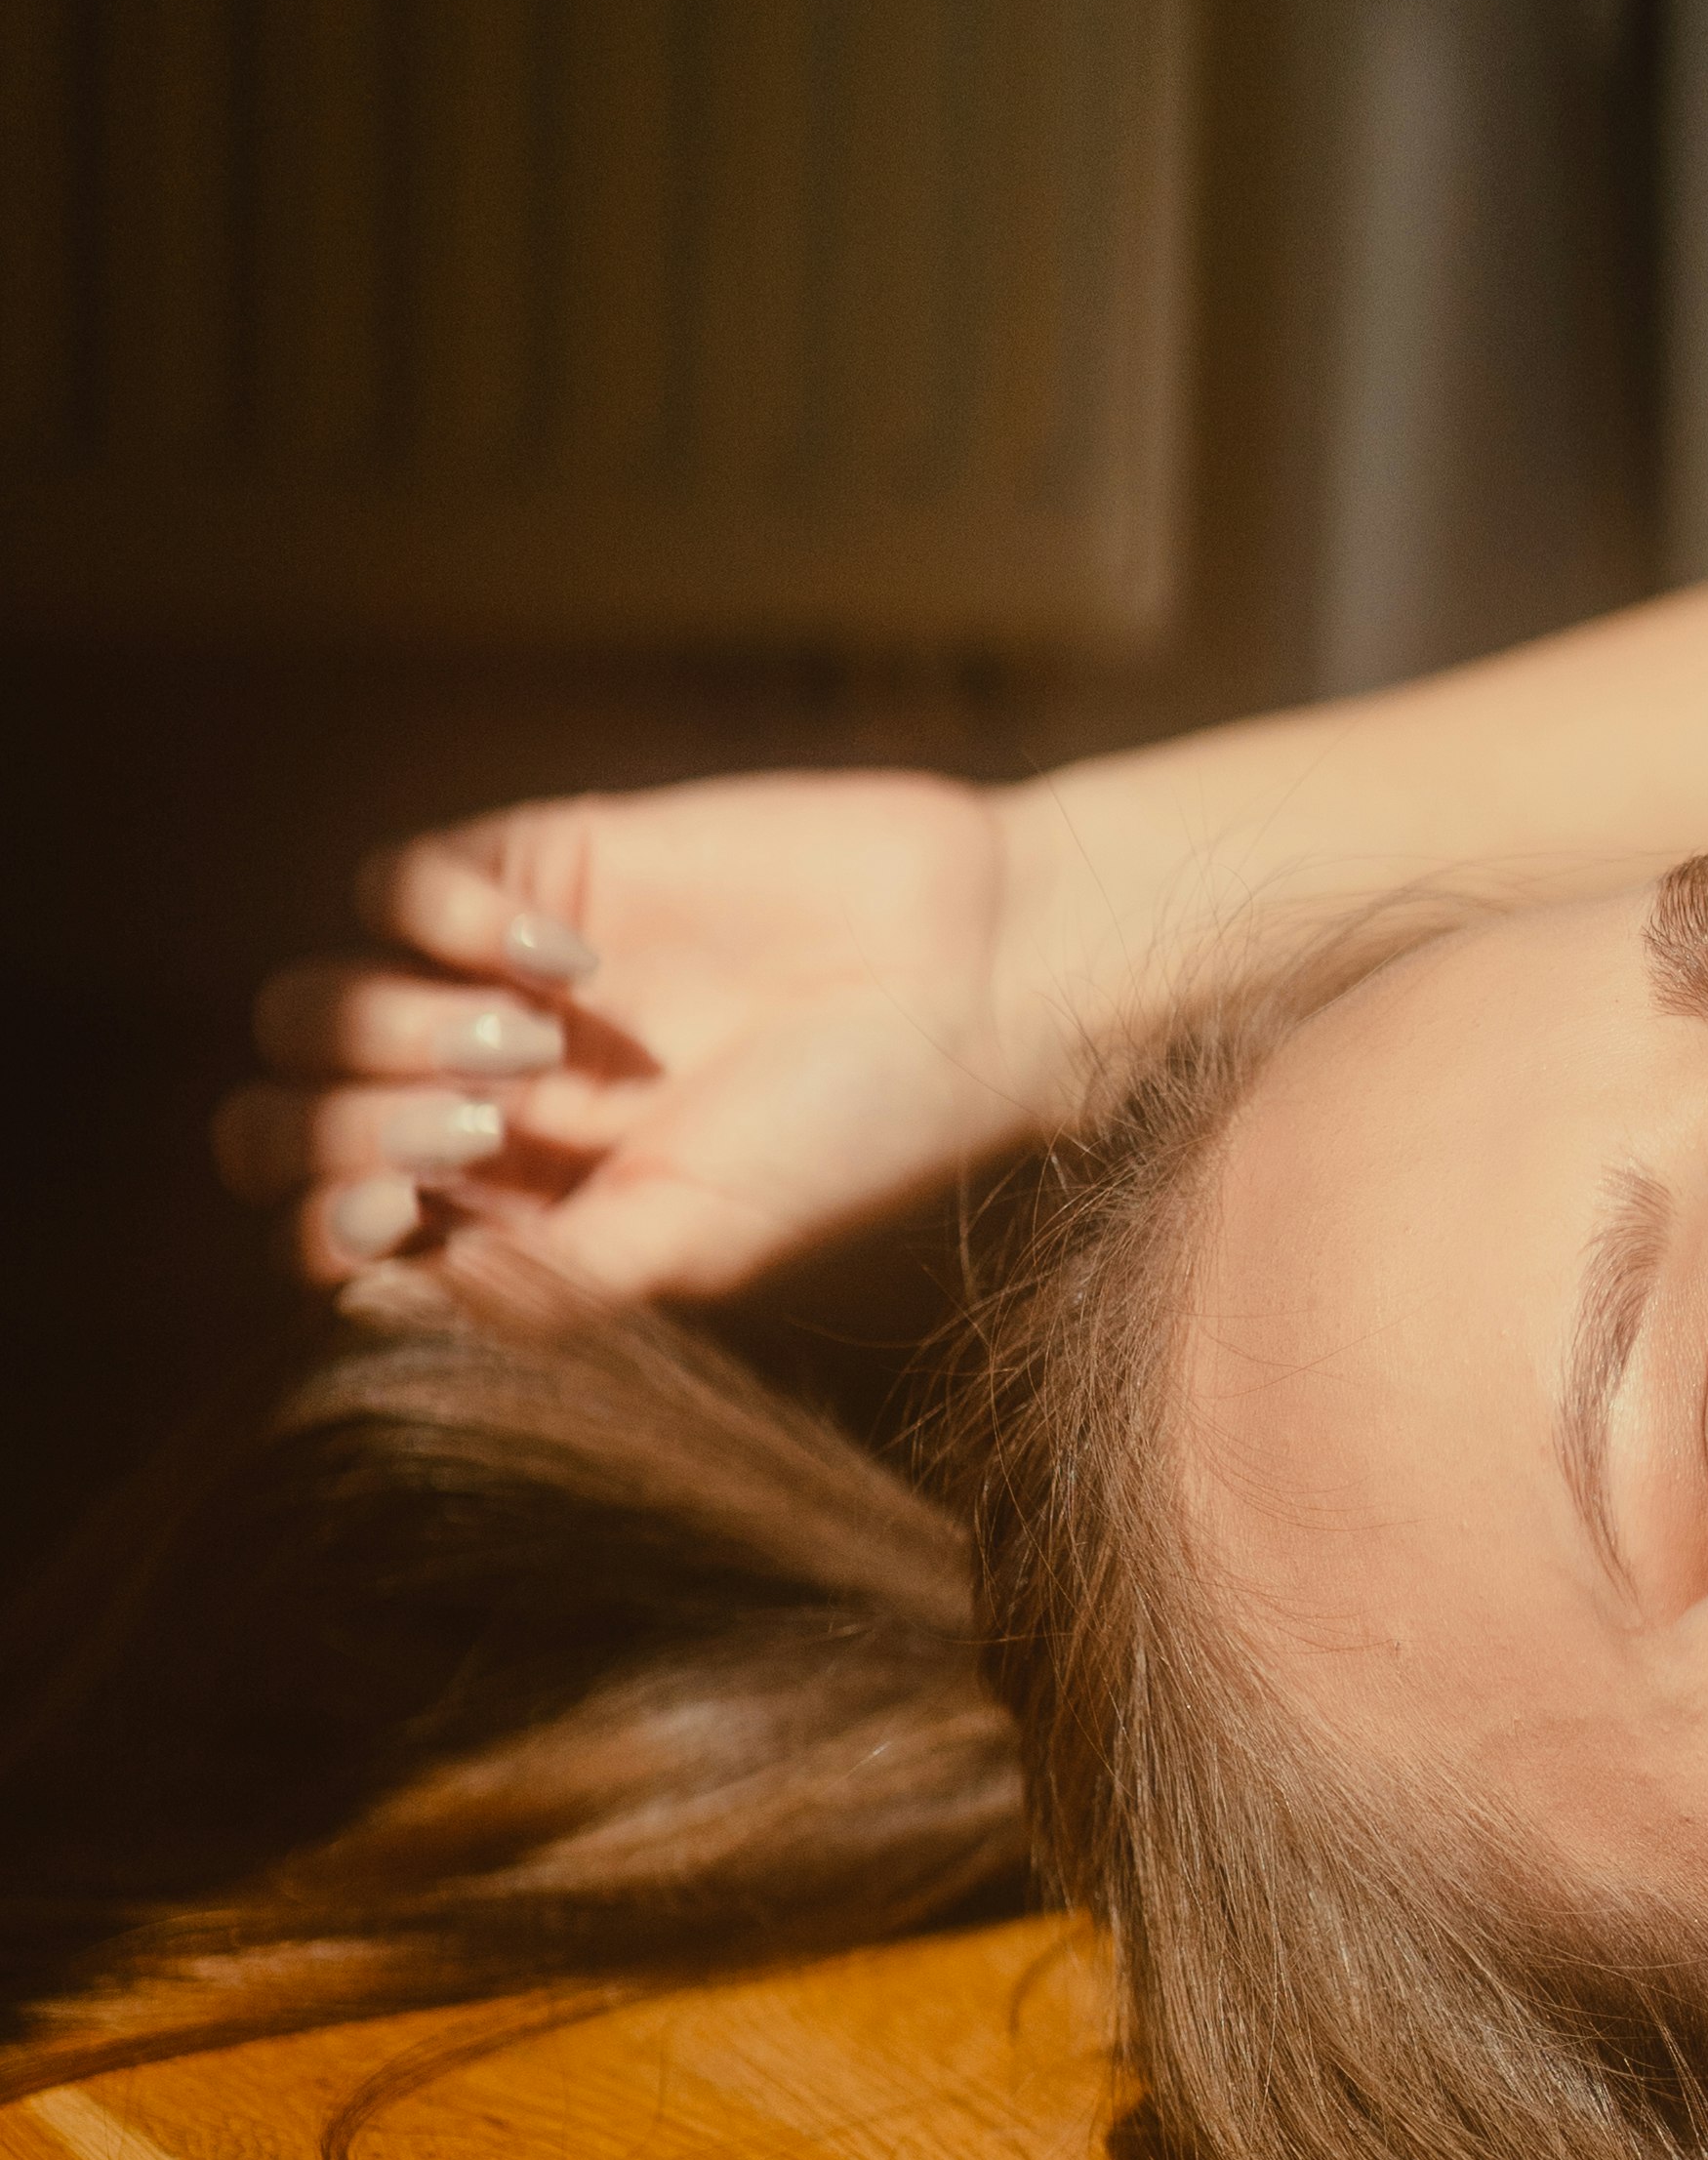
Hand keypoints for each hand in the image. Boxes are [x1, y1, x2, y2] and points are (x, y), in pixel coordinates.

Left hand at [216, 771, 1039, 1304]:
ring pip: (312, 1005)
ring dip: (391, 1032)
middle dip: (348, 1129)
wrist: (967, 974)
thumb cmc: (853, 1132)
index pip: (330, 1234)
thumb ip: (551, 1281)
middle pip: (287, 1122)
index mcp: (508, 1215)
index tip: (402, 1215)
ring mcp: (486, 983)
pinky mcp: (525, 866)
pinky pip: (389, 884)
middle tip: (484, 1127)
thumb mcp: (703, 1239)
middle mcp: (476, 1103)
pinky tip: (570, 952)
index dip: (324, 1228)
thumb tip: (386, 1293)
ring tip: (537, 1044)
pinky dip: (446, 920)